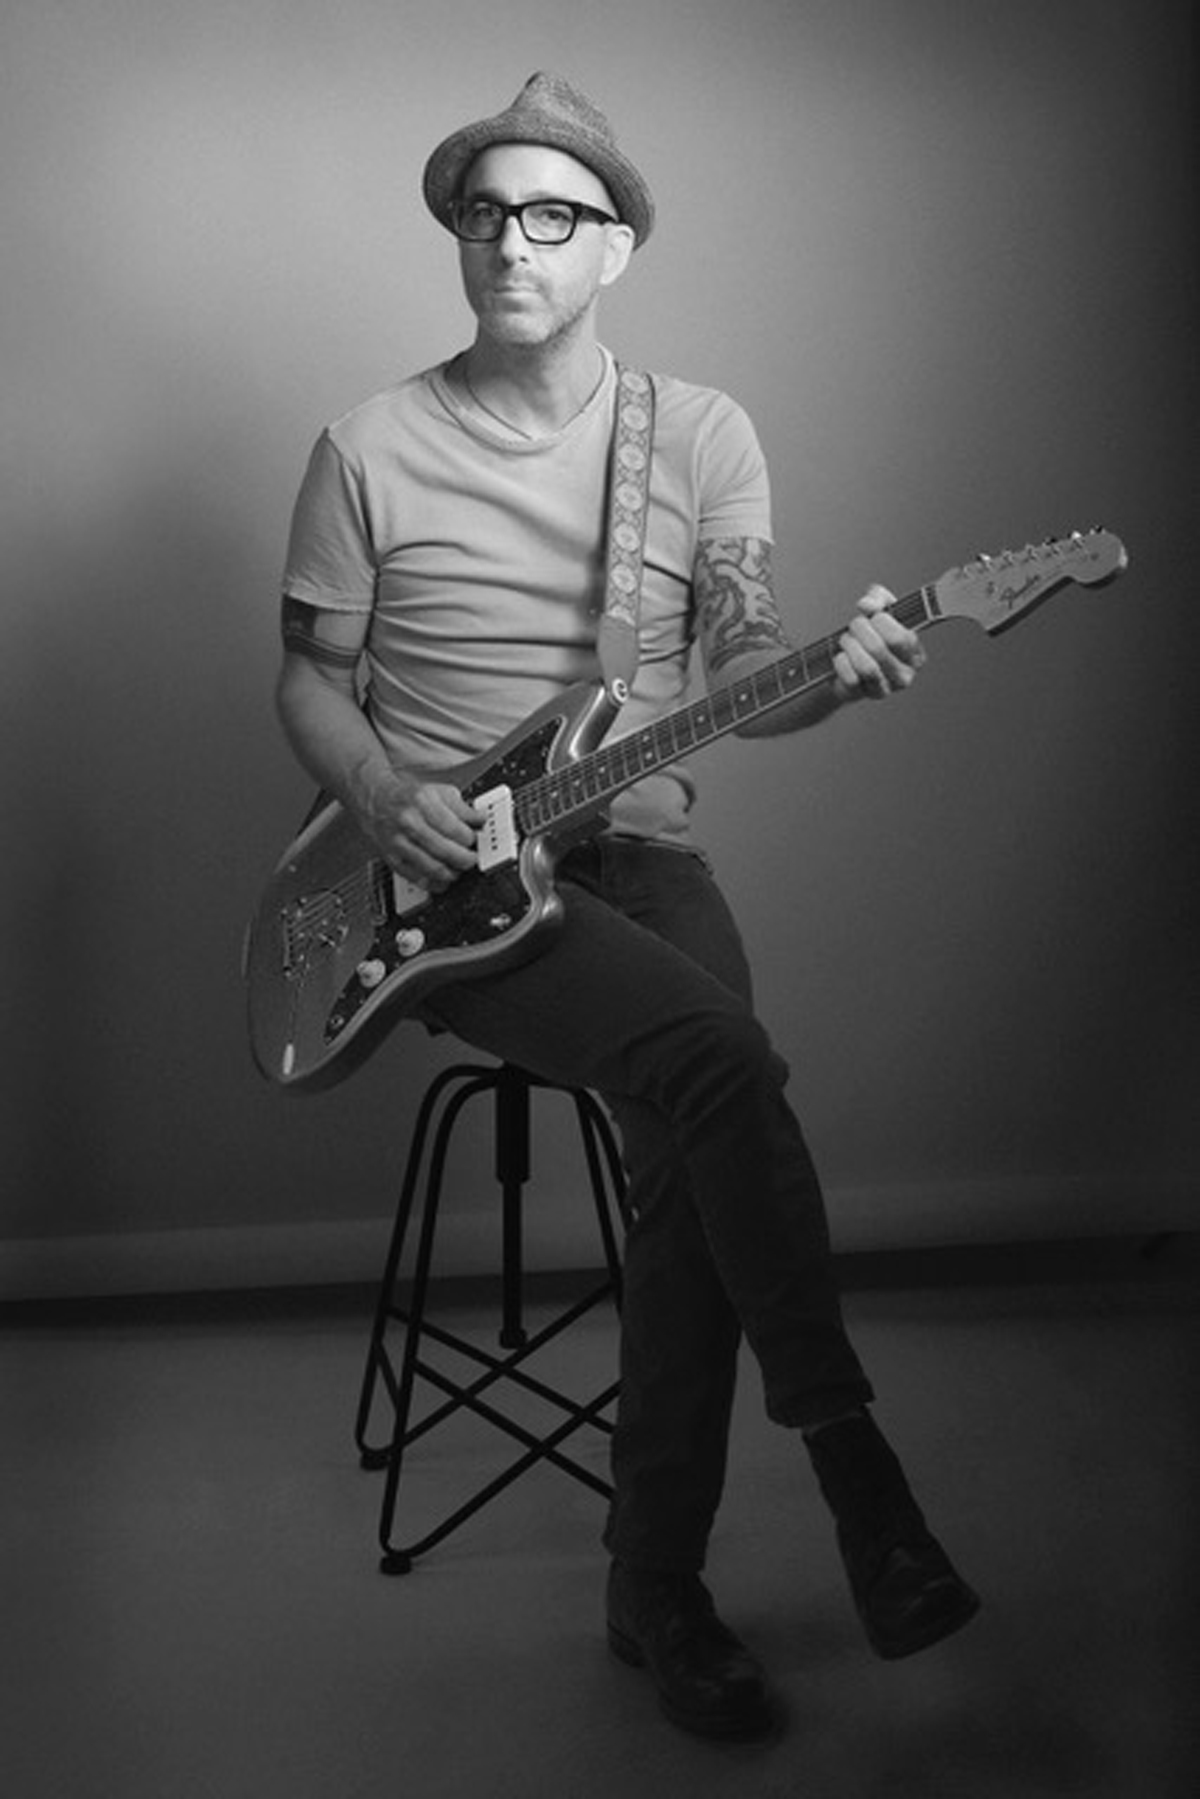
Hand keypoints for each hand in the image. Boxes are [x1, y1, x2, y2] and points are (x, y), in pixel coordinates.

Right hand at [363, 771, 482, 890]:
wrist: (375, 800)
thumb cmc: (408, 797)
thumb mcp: (438, 792)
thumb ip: (462, 808)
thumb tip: (481, 820)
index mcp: (422, 802)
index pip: (455, 829)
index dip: (470, 839)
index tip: (475, 841)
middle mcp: (409, 822)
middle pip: (445, 851)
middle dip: (465, 859)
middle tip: (472, 858)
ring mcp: (399, 842)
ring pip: (433, 868)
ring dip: (452, 873)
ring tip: (459, 869)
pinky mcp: (392, 859)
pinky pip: (417, 879)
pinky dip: (434, 884)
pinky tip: (443, 880)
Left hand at [833, 585, 925, 701]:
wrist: (845, 665)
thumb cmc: (867, 637)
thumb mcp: (877, 610)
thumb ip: (878, 598)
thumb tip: (868, 605)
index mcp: (915, 653)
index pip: (901, 637)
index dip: (881, 621)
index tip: (873, 617)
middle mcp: (905, 675)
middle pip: (879, 648)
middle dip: (860, 630)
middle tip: (855, 627)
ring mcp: (886, 689)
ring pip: (866, 666)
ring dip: (849, 646)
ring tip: (847, 641)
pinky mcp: (864, 696)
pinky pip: (851, 677)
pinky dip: (841, 662)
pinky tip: (842, 657)